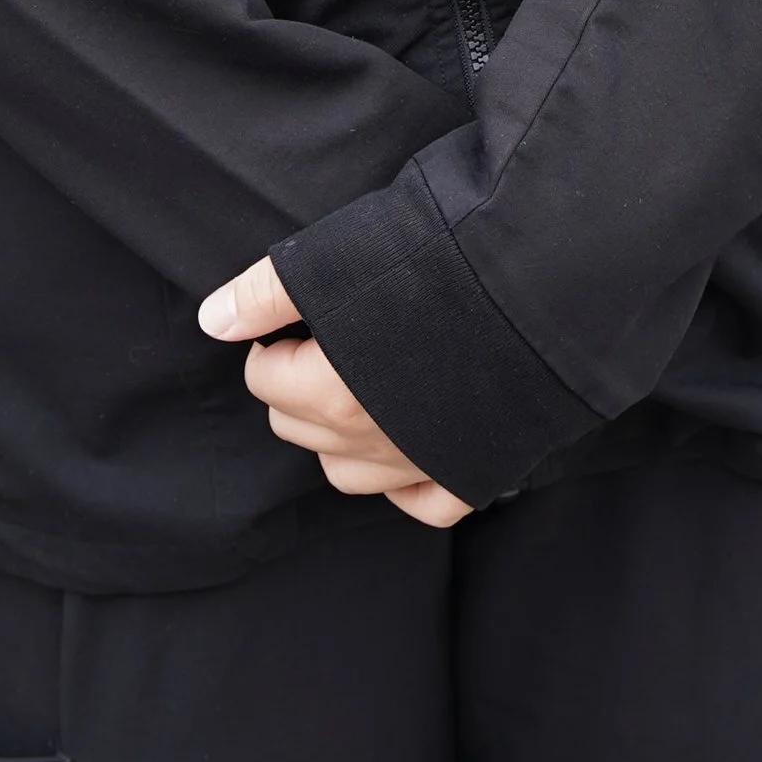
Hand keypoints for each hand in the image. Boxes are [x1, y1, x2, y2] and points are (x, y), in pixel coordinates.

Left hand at [197, 258, 471, 527]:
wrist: (550, 278)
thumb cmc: (441, 257)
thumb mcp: (338, 257)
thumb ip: (267, 293)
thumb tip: (212, 322)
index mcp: (332, 394)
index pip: (265, 379)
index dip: (277, 342)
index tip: (303, 317)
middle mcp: (374, 443)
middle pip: (297, 428)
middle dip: (298, 387)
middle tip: (328, 341)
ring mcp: (425, 464)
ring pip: (347, 474)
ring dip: (338, 436)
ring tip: (358, 382)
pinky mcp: (475, 472)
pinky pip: (422, 503)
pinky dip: (405, 481)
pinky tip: (405, 440)